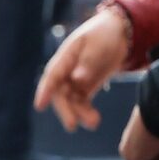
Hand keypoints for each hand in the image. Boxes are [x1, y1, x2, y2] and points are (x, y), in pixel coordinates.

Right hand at [35, 8, 131, 131]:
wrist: (119, 34)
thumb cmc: (105, 34)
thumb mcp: (97, 45)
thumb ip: (87, 62)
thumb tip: (77, 79)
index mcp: (66, 56)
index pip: (52, 75)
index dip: (45, 91)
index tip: (39, 106)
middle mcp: (67, 70)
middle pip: (60, 93)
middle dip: (65, 110)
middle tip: (72, 125)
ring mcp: (75, 80)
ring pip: (71, 101)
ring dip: (79, 113)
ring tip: (94, 123)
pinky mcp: (84, 88)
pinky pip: (82, 103)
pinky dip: (86, 113)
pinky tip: (94, 120)